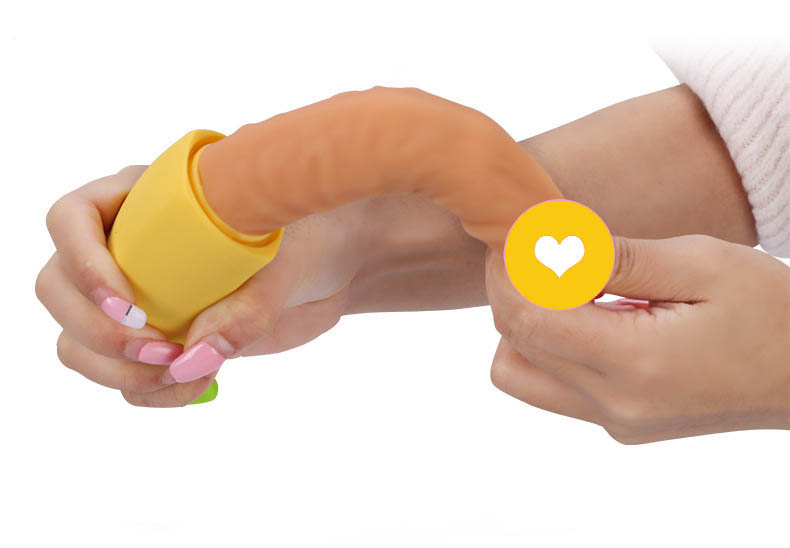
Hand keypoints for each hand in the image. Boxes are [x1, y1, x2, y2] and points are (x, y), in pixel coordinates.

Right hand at [36, 167, 485, 406]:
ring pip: (80, 342)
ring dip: (118, 372)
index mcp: (146, 197)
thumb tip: (195, 357)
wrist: (343, 255)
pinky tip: (201, 384)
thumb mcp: (287, 251)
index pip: (69, 219)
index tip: (134, 303)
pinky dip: (152, 392)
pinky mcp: (168, 336)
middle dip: (98, 331)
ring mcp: (145, 294)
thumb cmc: (315, 226)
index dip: (82, 264)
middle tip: (163, 352)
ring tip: (186, 372)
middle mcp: (132, 244)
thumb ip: (245, 304)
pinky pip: (127, 376)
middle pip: (58, 289)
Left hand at [486, 235, 789, 443]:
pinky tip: (586, 312)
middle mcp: (614, 404)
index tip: (513, 232)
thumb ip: (616, 258)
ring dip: (523, 322)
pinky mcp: (620, 425)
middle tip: (528, 246)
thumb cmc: (771, 311)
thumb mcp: (700, 265)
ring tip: (558, 282)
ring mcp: (615, 422)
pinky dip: (549, 345)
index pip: (529, 318)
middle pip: (515, 344)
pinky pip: (554, 386)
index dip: (509, 270)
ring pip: (521, 373)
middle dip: (508, 288)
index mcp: (635, 363)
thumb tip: (547, 245)